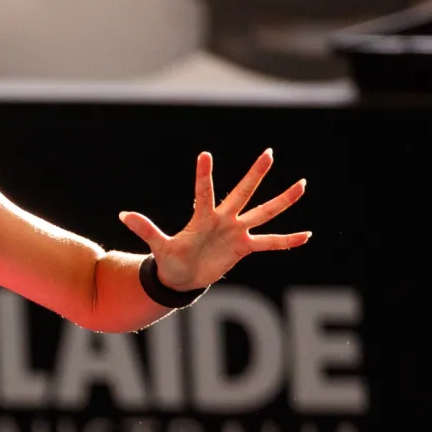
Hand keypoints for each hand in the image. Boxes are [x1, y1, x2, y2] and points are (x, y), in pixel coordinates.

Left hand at [118, 149, 310, 291]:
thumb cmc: (171, 259)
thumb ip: (145, 229)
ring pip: (263, 213)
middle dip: (255, 174)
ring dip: (282, 201)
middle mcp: (223, 219)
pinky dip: (287, 241)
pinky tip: (307, 234)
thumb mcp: (159, 246)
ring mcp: (236, 232)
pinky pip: (270, 243)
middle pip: (243, 193)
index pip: (203, 191)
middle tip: (269, 153)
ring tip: (302, 185)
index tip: (204, 154)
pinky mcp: (244, 247)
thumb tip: (123, 215)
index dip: (203, 175)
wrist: (183, 278)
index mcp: (202, 217)